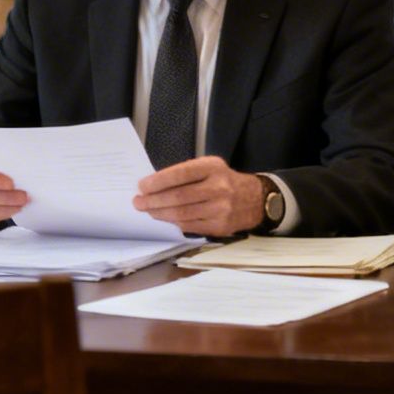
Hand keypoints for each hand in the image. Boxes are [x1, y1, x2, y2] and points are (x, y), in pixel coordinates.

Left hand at [134, 156, 263, 237]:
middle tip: (138, 202)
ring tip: (148, 210)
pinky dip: (173, 222)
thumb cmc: (225, 181)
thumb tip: (154, 186)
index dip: (158, 181)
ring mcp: (220, 209)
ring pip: (182, 213)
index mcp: (213, 168)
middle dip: (153, 200)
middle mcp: (218, 187)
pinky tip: (164, 218)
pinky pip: (189, 226)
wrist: (255, 200)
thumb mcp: (210, 167)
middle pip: (178, 196)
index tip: (142, 186)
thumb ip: (186, 174)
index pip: (181, 174)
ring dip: (160, 213)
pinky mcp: (220, 226)